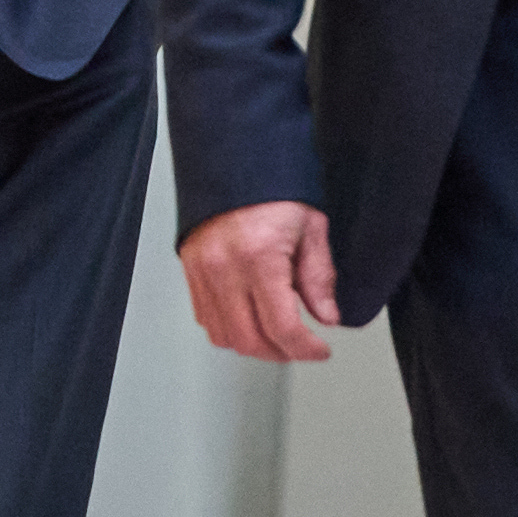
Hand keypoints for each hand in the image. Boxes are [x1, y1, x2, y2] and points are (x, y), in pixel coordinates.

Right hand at [180, 200, 339, 364]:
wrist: (235, 163)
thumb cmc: (273, 189)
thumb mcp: (311, 228)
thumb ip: (319, 278)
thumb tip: (326, 316)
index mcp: (259, 256)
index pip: (282, 326)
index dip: (305, 349)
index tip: (320, 351)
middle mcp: (226, 268)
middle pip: (251, 340)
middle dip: (281, 353)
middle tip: (300, 348)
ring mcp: (203, 272)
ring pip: (224, 337)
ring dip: (254, 346)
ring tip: (276, 338)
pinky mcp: (191, 272)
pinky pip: (206, 320)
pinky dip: (230, 331)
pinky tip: (249, 321)